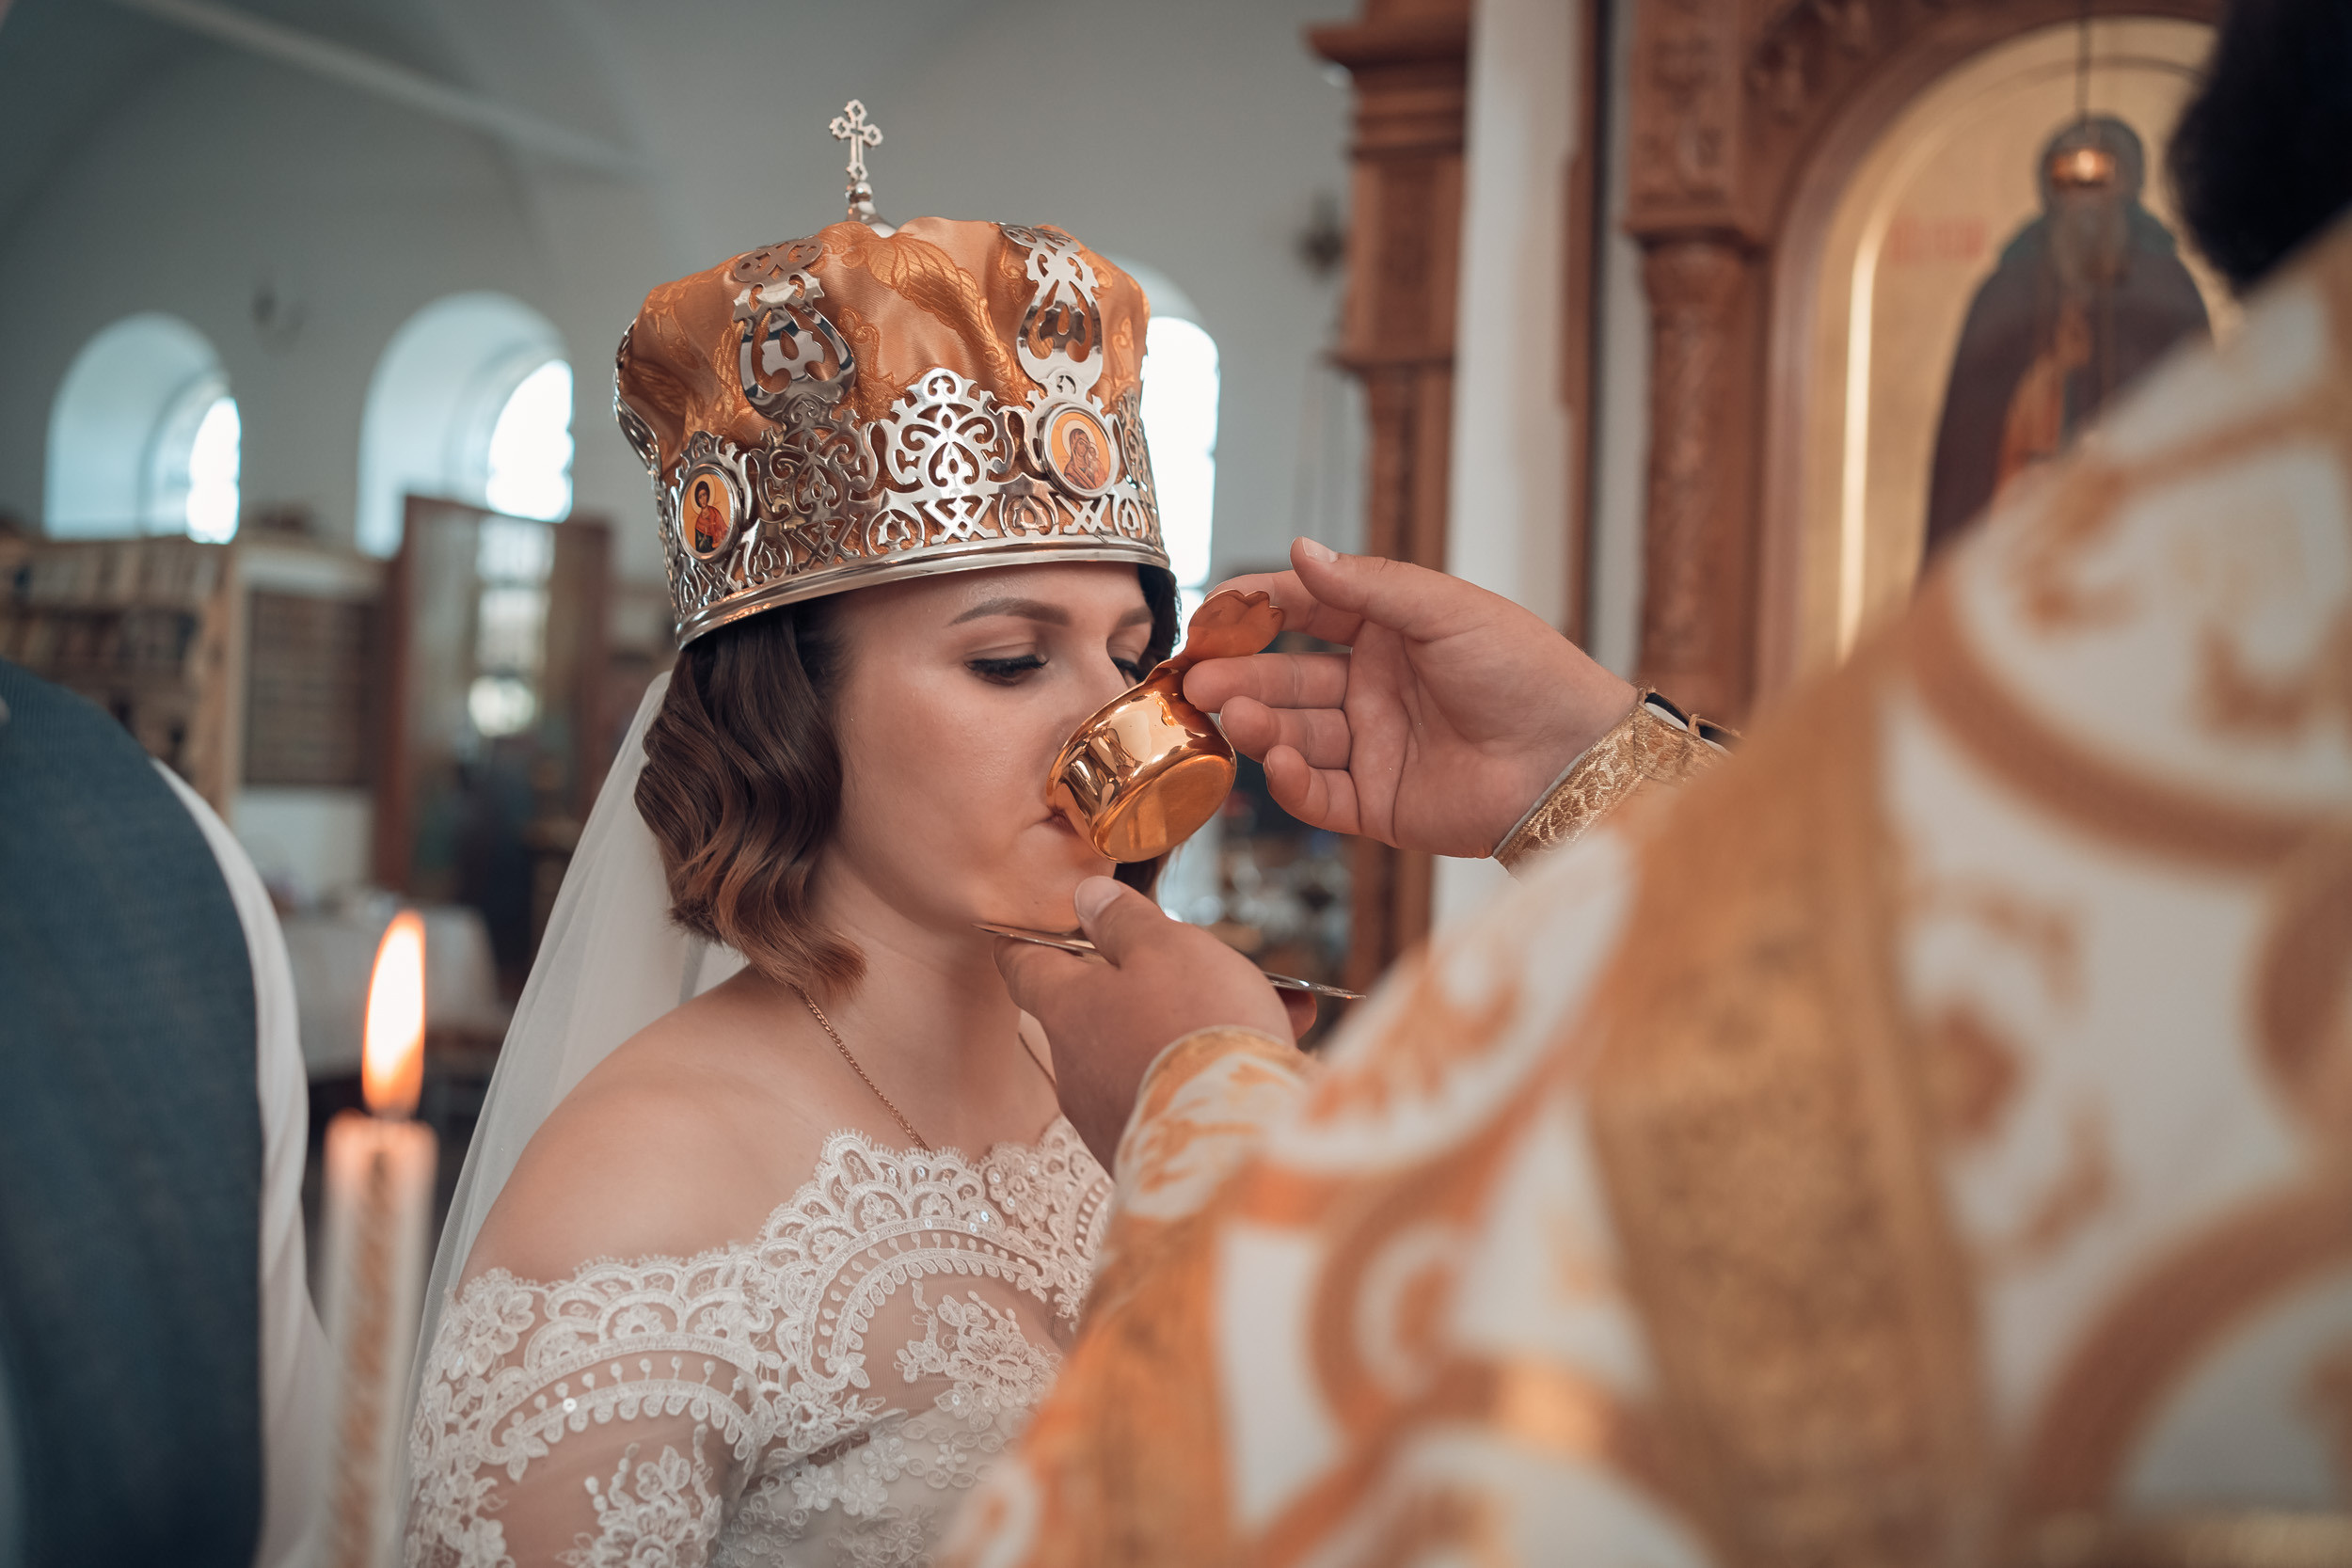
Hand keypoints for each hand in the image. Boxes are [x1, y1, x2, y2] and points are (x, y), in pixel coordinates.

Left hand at [995, 877, 1309, 1168]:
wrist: (1235, 1141)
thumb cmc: (1196, 1026)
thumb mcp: (1165, 948)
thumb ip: (1123, 920)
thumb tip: (1085, 898)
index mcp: (1067, 1008)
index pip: (1023, 964)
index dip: (1031, 939)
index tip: (1035, 928)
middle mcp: (1075, 1067)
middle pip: (1095, 1009)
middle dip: (1144, 982)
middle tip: (1199, 961)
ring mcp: (1109, 1114)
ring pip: (1146, 1049)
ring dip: (1193, 1025)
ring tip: (1269, 1004)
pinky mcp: (1149, 1150)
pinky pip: (1177, 1092)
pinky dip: (1213, 1069)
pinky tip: (1275, 1048)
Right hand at [1184, 539, 1637, 856]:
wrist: (1572, 757)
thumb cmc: (1527, 672)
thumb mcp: (1445, 610)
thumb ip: (1367, 585)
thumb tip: (1299, 548)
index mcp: (1391, 632)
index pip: (1305, 612)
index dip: (1256, 611)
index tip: (1210, 616)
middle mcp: (1374, 689)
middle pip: (1287, 680)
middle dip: (1239, 678)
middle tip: (1197, 681)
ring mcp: (1374, 748)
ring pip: (1295, 736)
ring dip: (1259, 726)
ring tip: (1230, 717)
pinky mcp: (1380, 805)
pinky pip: (1320, 795)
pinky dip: (1292, 782)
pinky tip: (1279, 763)